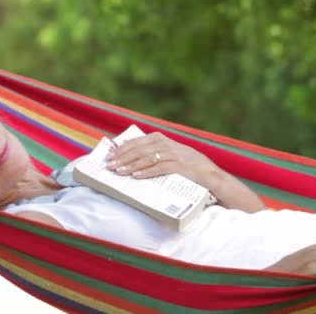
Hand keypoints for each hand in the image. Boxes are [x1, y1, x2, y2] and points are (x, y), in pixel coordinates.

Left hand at [105, 132, 222, 187]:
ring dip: (130, 165)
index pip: (135, 142)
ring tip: (119, 171)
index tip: (108, 156)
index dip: (120, 149)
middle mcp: (164, 144)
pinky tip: (136, 175)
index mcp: (158, 138)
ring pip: (146, 159)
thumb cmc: (182, 163)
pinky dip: (146, 172)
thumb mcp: (166, 152)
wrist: (207, 172)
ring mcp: (172, 154)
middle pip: (138, 150)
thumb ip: (149, 151)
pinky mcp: (178, 166)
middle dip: (122, 158)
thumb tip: (125, 156)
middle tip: (109, 165)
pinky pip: (159, 168)